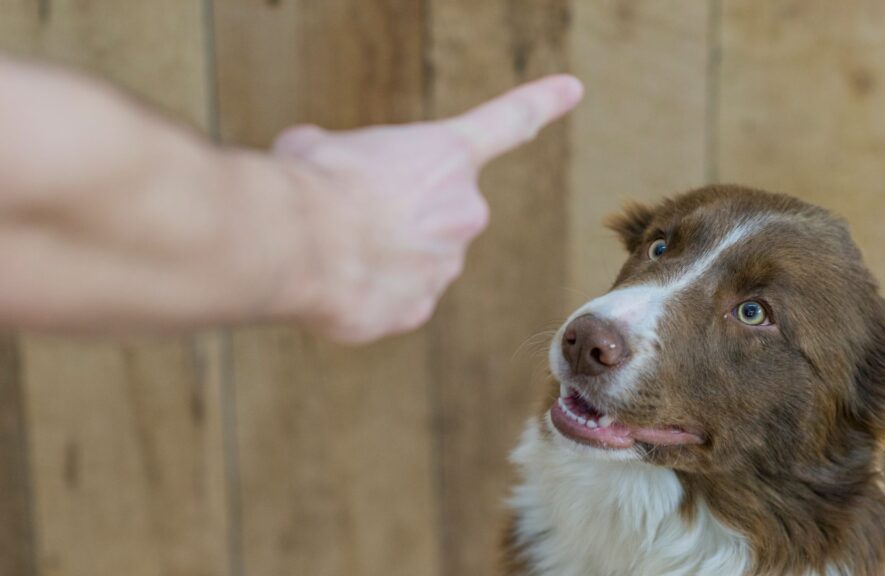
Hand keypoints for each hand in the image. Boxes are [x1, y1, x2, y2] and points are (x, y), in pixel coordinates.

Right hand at [273, 75, 583, 342]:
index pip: (507, 121)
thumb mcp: (323, 144)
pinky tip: (339, 280)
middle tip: (352, 213)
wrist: (301, 243)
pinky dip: (369, 292)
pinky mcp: (418, 310)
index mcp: (448, 153)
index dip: (541, 102)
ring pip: (415, 259)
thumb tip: (327, 170)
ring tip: (337, 247)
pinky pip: (395, 297)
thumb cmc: (312, 181)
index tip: (573, 88)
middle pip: (437, 212)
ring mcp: (445, 266)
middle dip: (401, 215)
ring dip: (381, 255)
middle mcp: (463, 210)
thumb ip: (348, 156)